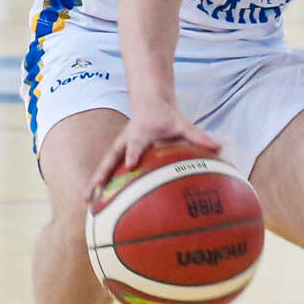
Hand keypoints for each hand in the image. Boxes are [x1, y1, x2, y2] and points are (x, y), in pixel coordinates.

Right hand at [90, 102, 220, 192]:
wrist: (150, 103)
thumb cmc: (167, 116)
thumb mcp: (182, 124)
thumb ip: (199, 136)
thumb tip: (219, 146)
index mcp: (141, 133)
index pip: (136, 144)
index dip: (133, 153)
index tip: (131, 164)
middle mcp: (126, 141)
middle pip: (111, 158)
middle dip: (103, 173)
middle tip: (95, 188)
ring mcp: (119, 147)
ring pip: (104, 165)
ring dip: (94, 181)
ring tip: (84, 200)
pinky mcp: (117, 152)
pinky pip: (107, 168)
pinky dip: (99, 182)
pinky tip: (92, 199)